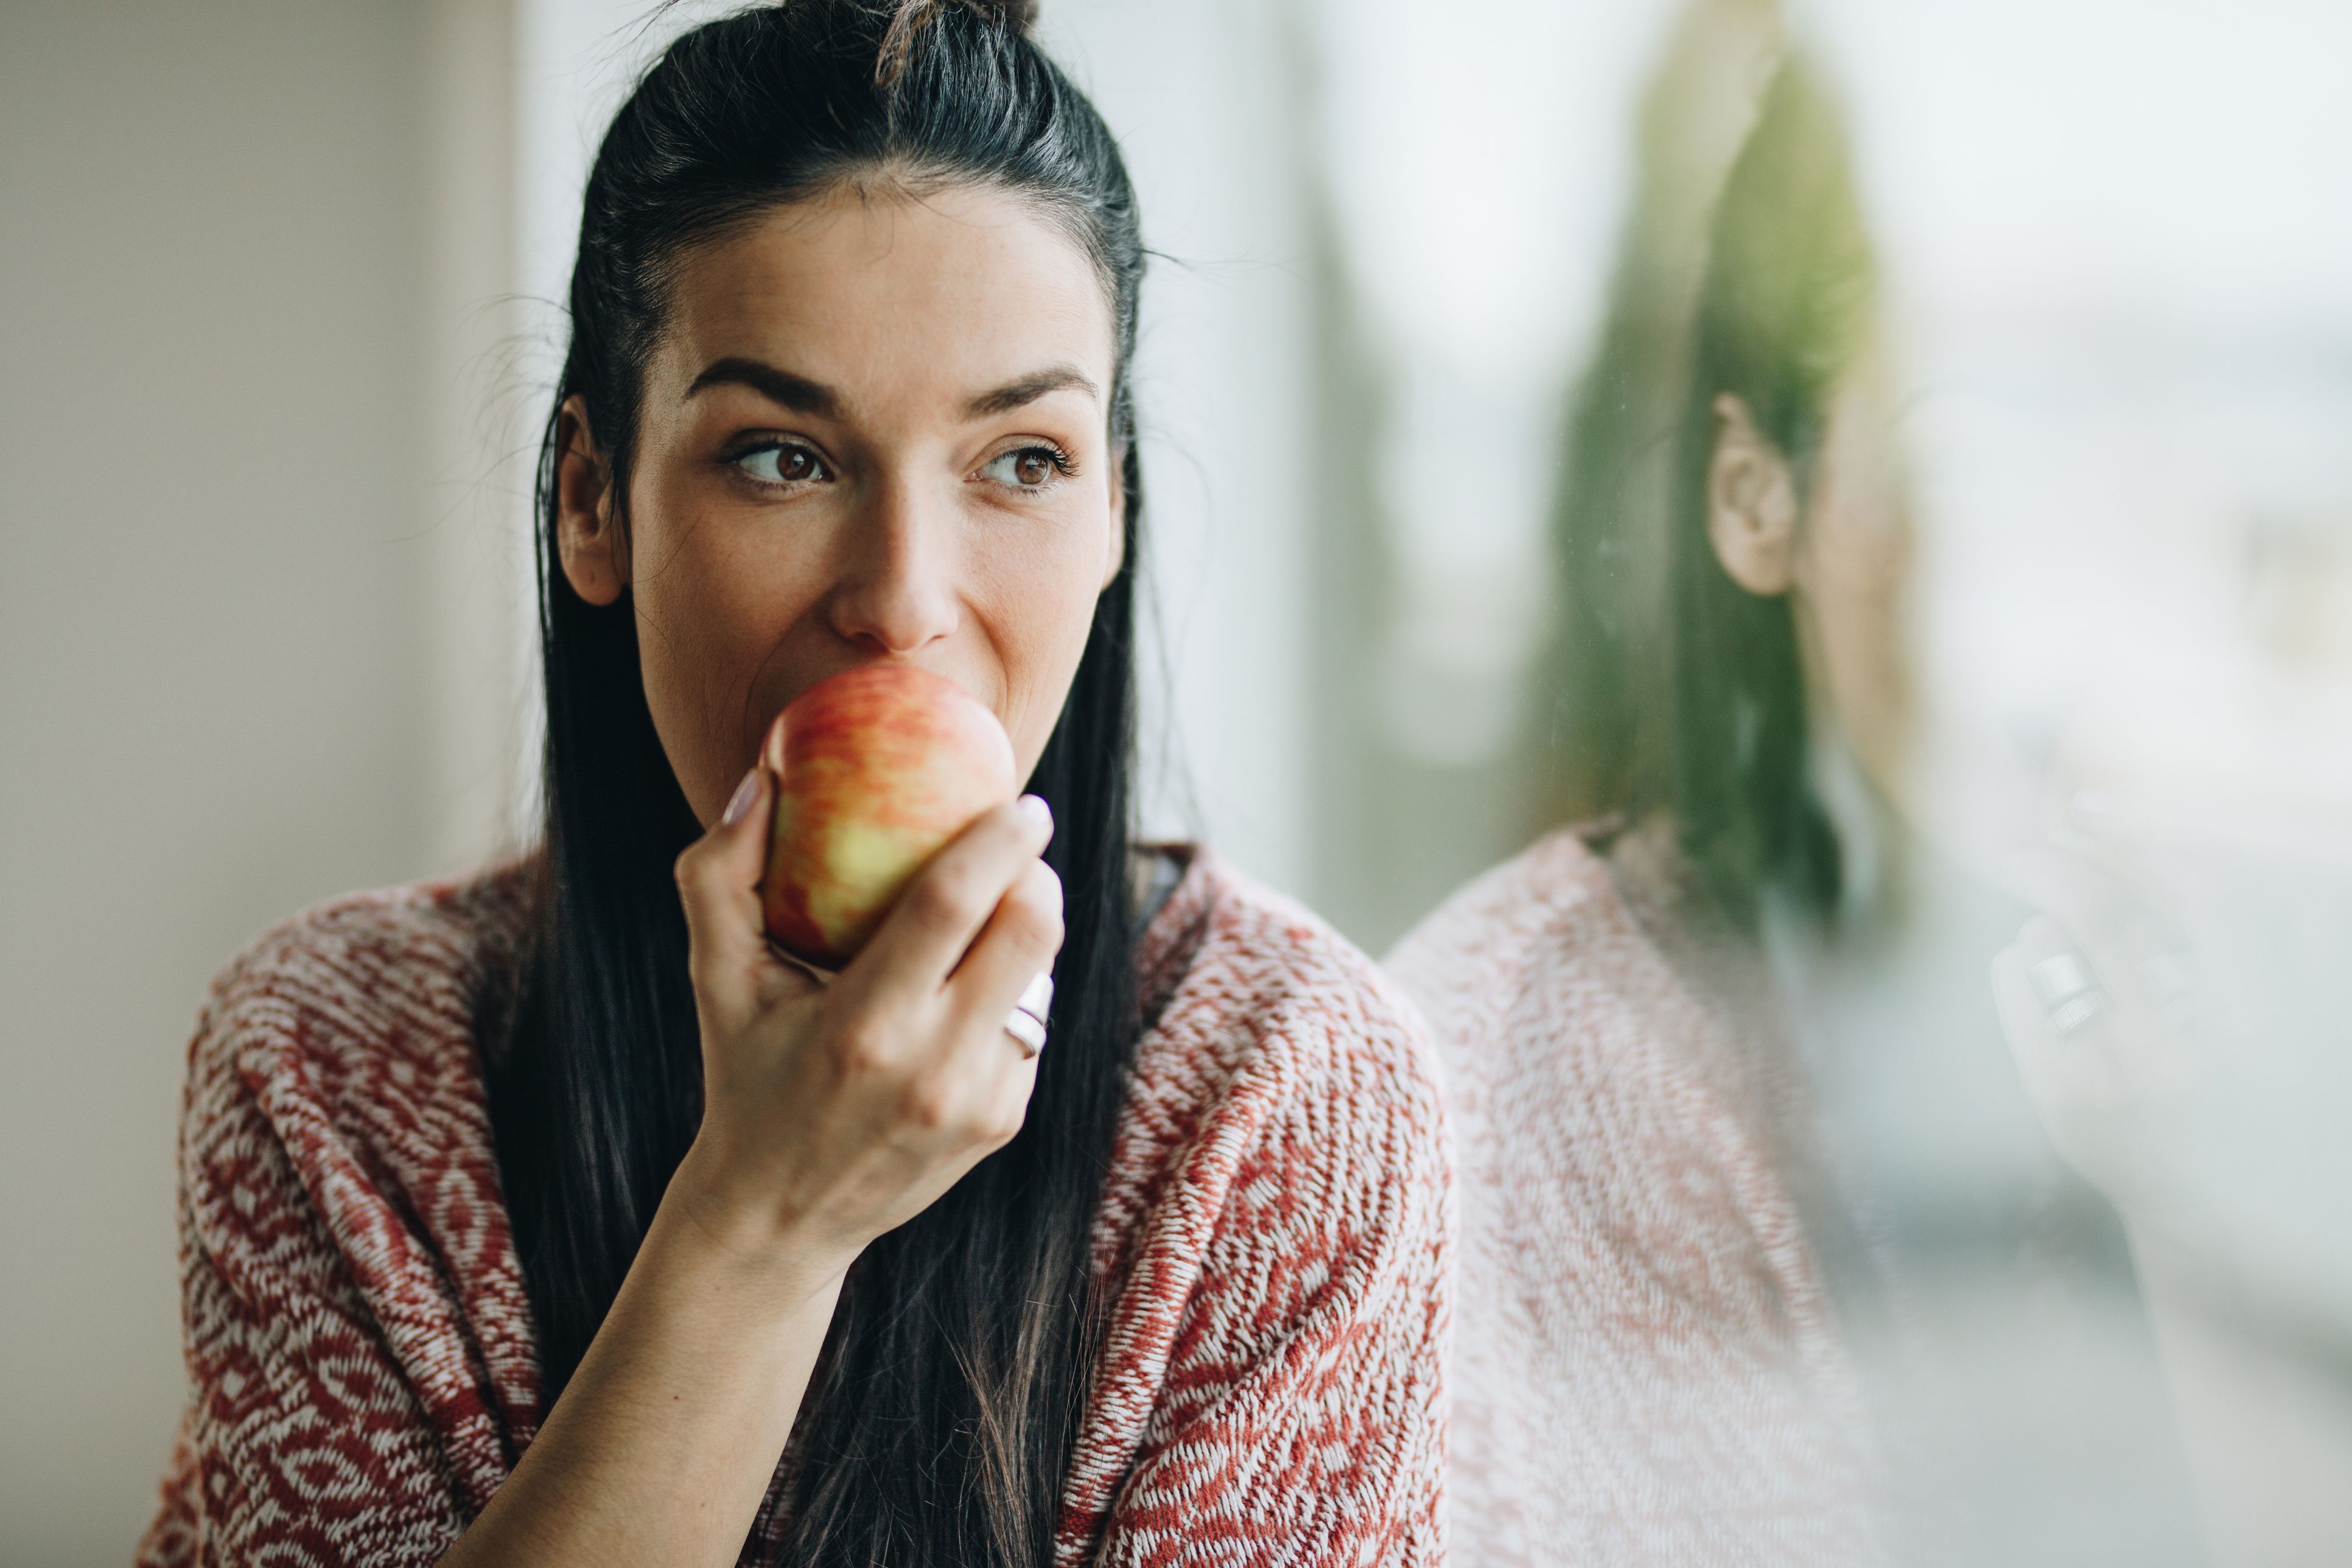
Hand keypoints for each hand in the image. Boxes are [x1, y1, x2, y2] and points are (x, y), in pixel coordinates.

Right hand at [666, 770, 1062, 1287]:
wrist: (779, 1218)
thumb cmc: (744, 1075)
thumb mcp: (717, 982)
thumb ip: (720, 878)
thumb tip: (763, 781)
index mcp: (864, 1025)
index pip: (956, 904)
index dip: (1000, 841)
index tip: (1023, 800)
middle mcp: (934, 1067)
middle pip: (1031, 933)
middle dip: (1037, 872)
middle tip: (1020, 842)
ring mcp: (980, 1101)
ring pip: (1045, 978)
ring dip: (1028, 928)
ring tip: (992, 906)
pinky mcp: (1004, 1120)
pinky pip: (1033, 1024)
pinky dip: (1014, 986)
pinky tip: (973, 981)